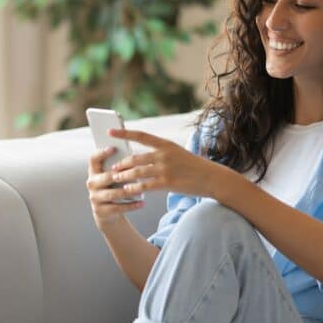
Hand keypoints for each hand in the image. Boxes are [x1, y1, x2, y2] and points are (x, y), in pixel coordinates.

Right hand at [87, 145, 144, 229]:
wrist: (107, 212)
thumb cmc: (114, 188)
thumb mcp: (113, 177)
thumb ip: (119, 168)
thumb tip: (135, 157)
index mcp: (94, 171)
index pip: (93, 159)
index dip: (101, 153)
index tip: (113, 148)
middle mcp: (92, 183)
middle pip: (106, 177)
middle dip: (121, 175)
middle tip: (136, 172)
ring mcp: (95, 197)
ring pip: (113, 194)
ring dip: (128, 192)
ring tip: (142, 191)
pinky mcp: (100, 210)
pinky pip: (117, 208)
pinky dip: (131, 206)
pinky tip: (141, 203)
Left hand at [105, 127, 229, 200]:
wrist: (212, 178)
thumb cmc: (194, 167)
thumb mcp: (178, 154)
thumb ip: (160, 154)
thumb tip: (139, 160)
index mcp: (166, 144)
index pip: (141, 136)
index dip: (124, 133)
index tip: (110, 131)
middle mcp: (164, 154)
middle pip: (135, 158)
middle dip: (122, 164)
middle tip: (113, 168)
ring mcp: (165, 169)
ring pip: (137, 172)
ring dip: (124, 176)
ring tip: (116, 180)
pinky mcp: (167, 183)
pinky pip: (144, 186)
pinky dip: (134, 188)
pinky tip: (127, 191)